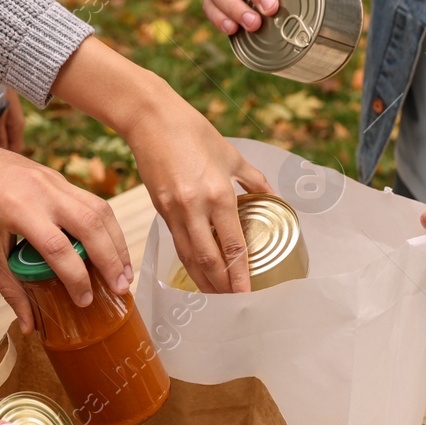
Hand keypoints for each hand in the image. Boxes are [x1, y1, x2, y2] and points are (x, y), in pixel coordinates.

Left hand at [0, 97, 131, 330]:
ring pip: (100, 210)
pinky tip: (112, 248)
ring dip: (117, 242)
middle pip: (89, 225)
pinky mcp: (61, 178)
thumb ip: (9, 287)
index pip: (57, 247)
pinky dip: (108, 227)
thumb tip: (29, 325)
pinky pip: (93, 202)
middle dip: (111, 260)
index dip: (76, 277)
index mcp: (19, 208)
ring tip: (125, 272)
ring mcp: (56, 181)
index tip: (85, 301)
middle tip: (121, 289)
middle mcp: (43, 191)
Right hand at [50, 38, 270, 293]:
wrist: (151, 120)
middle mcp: (195, 207)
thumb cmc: (193, 132)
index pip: (232, 244)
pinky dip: (188, 263)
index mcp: (217, 193)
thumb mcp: (232, 155)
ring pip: (189, 257)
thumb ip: (254, 181)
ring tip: (216, 298)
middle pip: (209, 259)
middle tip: (234, 304)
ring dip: (203, 281)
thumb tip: (274, 197)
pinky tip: (197, 274)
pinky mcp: (160, 210)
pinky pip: (177, 244)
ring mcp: (174, 211)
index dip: (240, 273)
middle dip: (222, 286)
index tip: (247, 292)